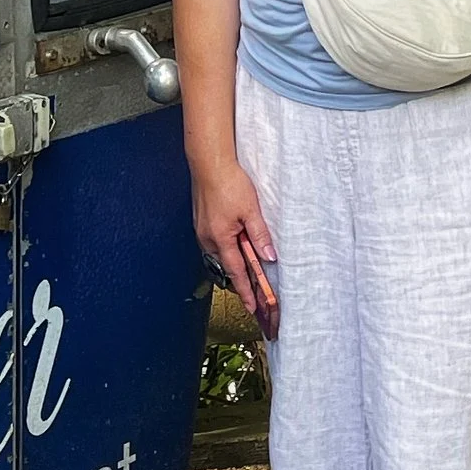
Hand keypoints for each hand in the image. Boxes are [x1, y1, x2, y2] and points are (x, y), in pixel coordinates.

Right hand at [192, 160, 277, 308]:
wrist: (209, 163)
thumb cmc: (228, 183)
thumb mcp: (251, 210)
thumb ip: (260, 235)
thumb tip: (268, 256)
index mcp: (220, 238)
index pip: (236, 272)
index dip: (245, 291)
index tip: (251, 306)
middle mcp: (208, 238)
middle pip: (227, 265)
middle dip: (240, 278)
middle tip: (254, 290)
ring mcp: (203, 230)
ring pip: (221, 254)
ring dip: (235, 261)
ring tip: (249, 267)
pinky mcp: (202, 222)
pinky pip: (216, 242)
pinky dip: (228, 248)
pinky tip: (236, 243)